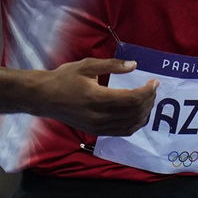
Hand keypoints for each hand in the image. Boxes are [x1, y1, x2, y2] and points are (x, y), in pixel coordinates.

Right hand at [36, 57, 158, 135]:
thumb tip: (134, 65)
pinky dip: (134, 124)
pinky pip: (120, 132)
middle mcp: (98, 117)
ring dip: (144, 113)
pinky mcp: (94, 131)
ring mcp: (96, 127)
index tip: (154, 82)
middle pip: (134, 113)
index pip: (132, 100)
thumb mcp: (87, 65)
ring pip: (130, 125)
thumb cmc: (64, 78)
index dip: (148, 92)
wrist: (43, 97)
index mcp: (97, 98)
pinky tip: (138, 114)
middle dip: (149, 101)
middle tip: (153, 88)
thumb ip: (112, 65)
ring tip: (148, 99)